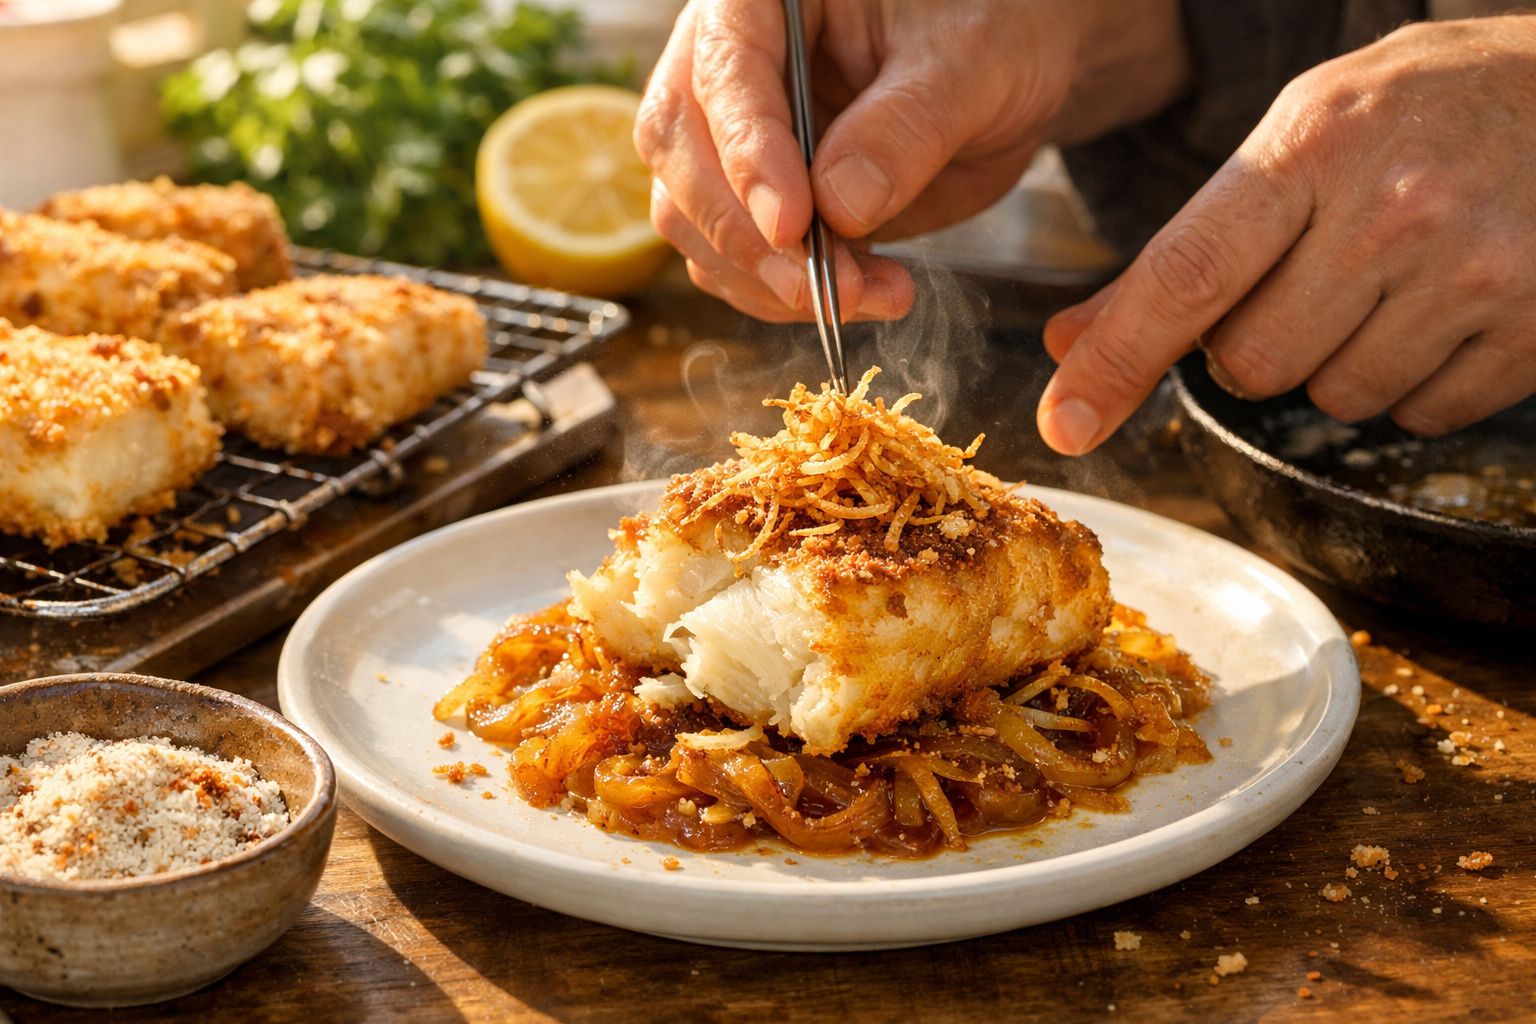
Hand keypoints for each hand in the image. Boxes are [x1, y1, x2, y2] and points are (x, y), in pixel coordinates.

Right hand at [636, 0, 1187, 322]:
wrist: (1006, 74)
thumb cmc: (992, 30)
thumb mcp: (974, 61)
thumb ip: (909, 124)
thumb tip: (840, 206)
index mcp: (763, 0)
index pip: (724, 73)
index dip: (748, 154)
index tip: (792, 225)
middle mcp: (727, 65)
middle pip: (683, 157)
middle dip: (750, 239)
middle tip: (828, 289)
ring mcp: (732, 139)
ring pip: (694, 222)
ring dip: (769, 281)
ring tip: (872, 294)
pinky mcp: (754, 202)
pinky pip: (734, 263)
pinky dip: (786, 297)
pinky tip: (866, 294)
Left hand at [1040, 17, 1535, 454]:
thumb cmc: (1426, 110)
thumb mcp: (1302, 138)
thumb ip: (1188, 245)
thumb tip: (1073, 341)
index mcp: (1313, 147)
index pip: (1186, 275)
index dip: (1115, 361)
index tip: (1065, 423)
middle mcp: (1389, 210)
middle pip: (1251, 362)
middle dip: (1255, 346)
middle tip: (1309, 282)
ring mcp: (1467, 272)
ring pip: (1333, 397)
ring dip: (1338, 363)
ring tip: (1388, 283)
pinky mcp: (1529, 326)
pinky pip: (1418, 414)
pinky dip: (1415, 382)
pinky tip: (1442, 308)